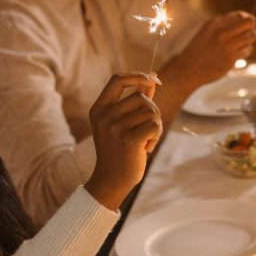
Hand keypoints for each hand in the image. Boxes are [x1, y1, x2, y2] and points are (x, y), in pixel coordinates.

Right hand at [84, 72, 162, 210]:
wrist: (112, 180)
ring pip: (151, 112)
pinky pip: (155, 125)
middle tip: (148, 129)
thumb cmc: (121, 150)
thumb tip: (153, 78)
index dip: (138, 76)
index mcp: (99, 109)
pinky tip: (146, 148)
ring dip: (156, 126)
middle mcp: (104, 116)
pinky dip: (156, 136)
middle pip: (141, 97)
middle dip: (152, 111)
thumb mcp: (123, 123)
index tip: (154, 80)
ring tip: (145, 140)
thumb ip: (136, 101)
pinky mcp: (128, 139)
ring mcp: (114, 128)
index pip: (117, 79)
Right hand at [180, 11, 255, 82]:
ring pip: (251, 36)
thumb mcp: (208, 31)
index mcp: (215, 22)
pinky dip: (245, 51)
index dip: (246, 20)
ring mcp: (227, 44)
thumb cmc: (199, 50)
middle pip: (250, 22)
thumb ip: (224, 25)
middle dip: (251, 28)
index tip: (244, 27)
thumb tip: (246, 20)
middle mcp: (222, 31)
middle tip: (246, 35)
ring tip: (240, 45)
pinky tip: (236, 54)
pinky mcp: (230, 58)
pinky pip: (247, 50)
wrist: (188, 69)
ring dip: (249, 41)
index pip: (241, 15)